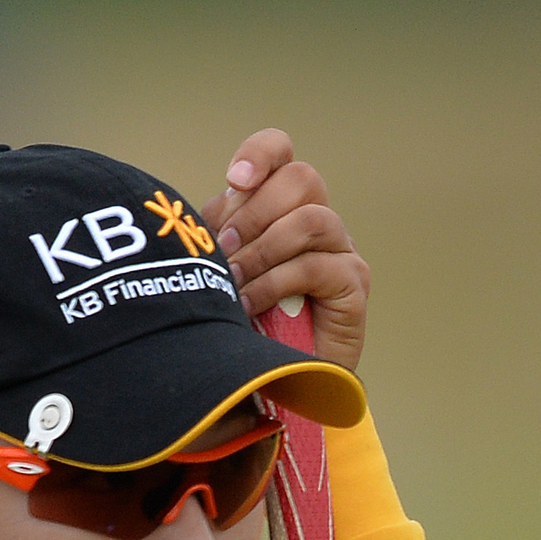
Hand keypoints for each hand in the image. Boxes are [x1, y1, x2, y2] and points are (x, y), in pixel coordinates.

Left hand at [201, 130, 369, 371]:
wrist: (273, 385)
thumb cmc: (239, 324)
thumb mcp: (217, 271)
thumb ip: (214, 237)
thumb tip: (187, 218)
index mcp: (282, 206)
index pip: (282, 154)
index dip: (260, 154)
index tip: (234, 179)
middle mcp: (317, 220)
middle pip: (302, 178)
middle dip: (255, 212)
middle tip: (223, 250)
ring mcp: (341, 250)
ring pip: (312, 218)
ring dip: (263, 250)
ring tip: (232, 282)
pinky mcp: (353, 284)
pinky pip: (316, 265)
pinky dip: (274, 283)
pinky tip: (248, 305)